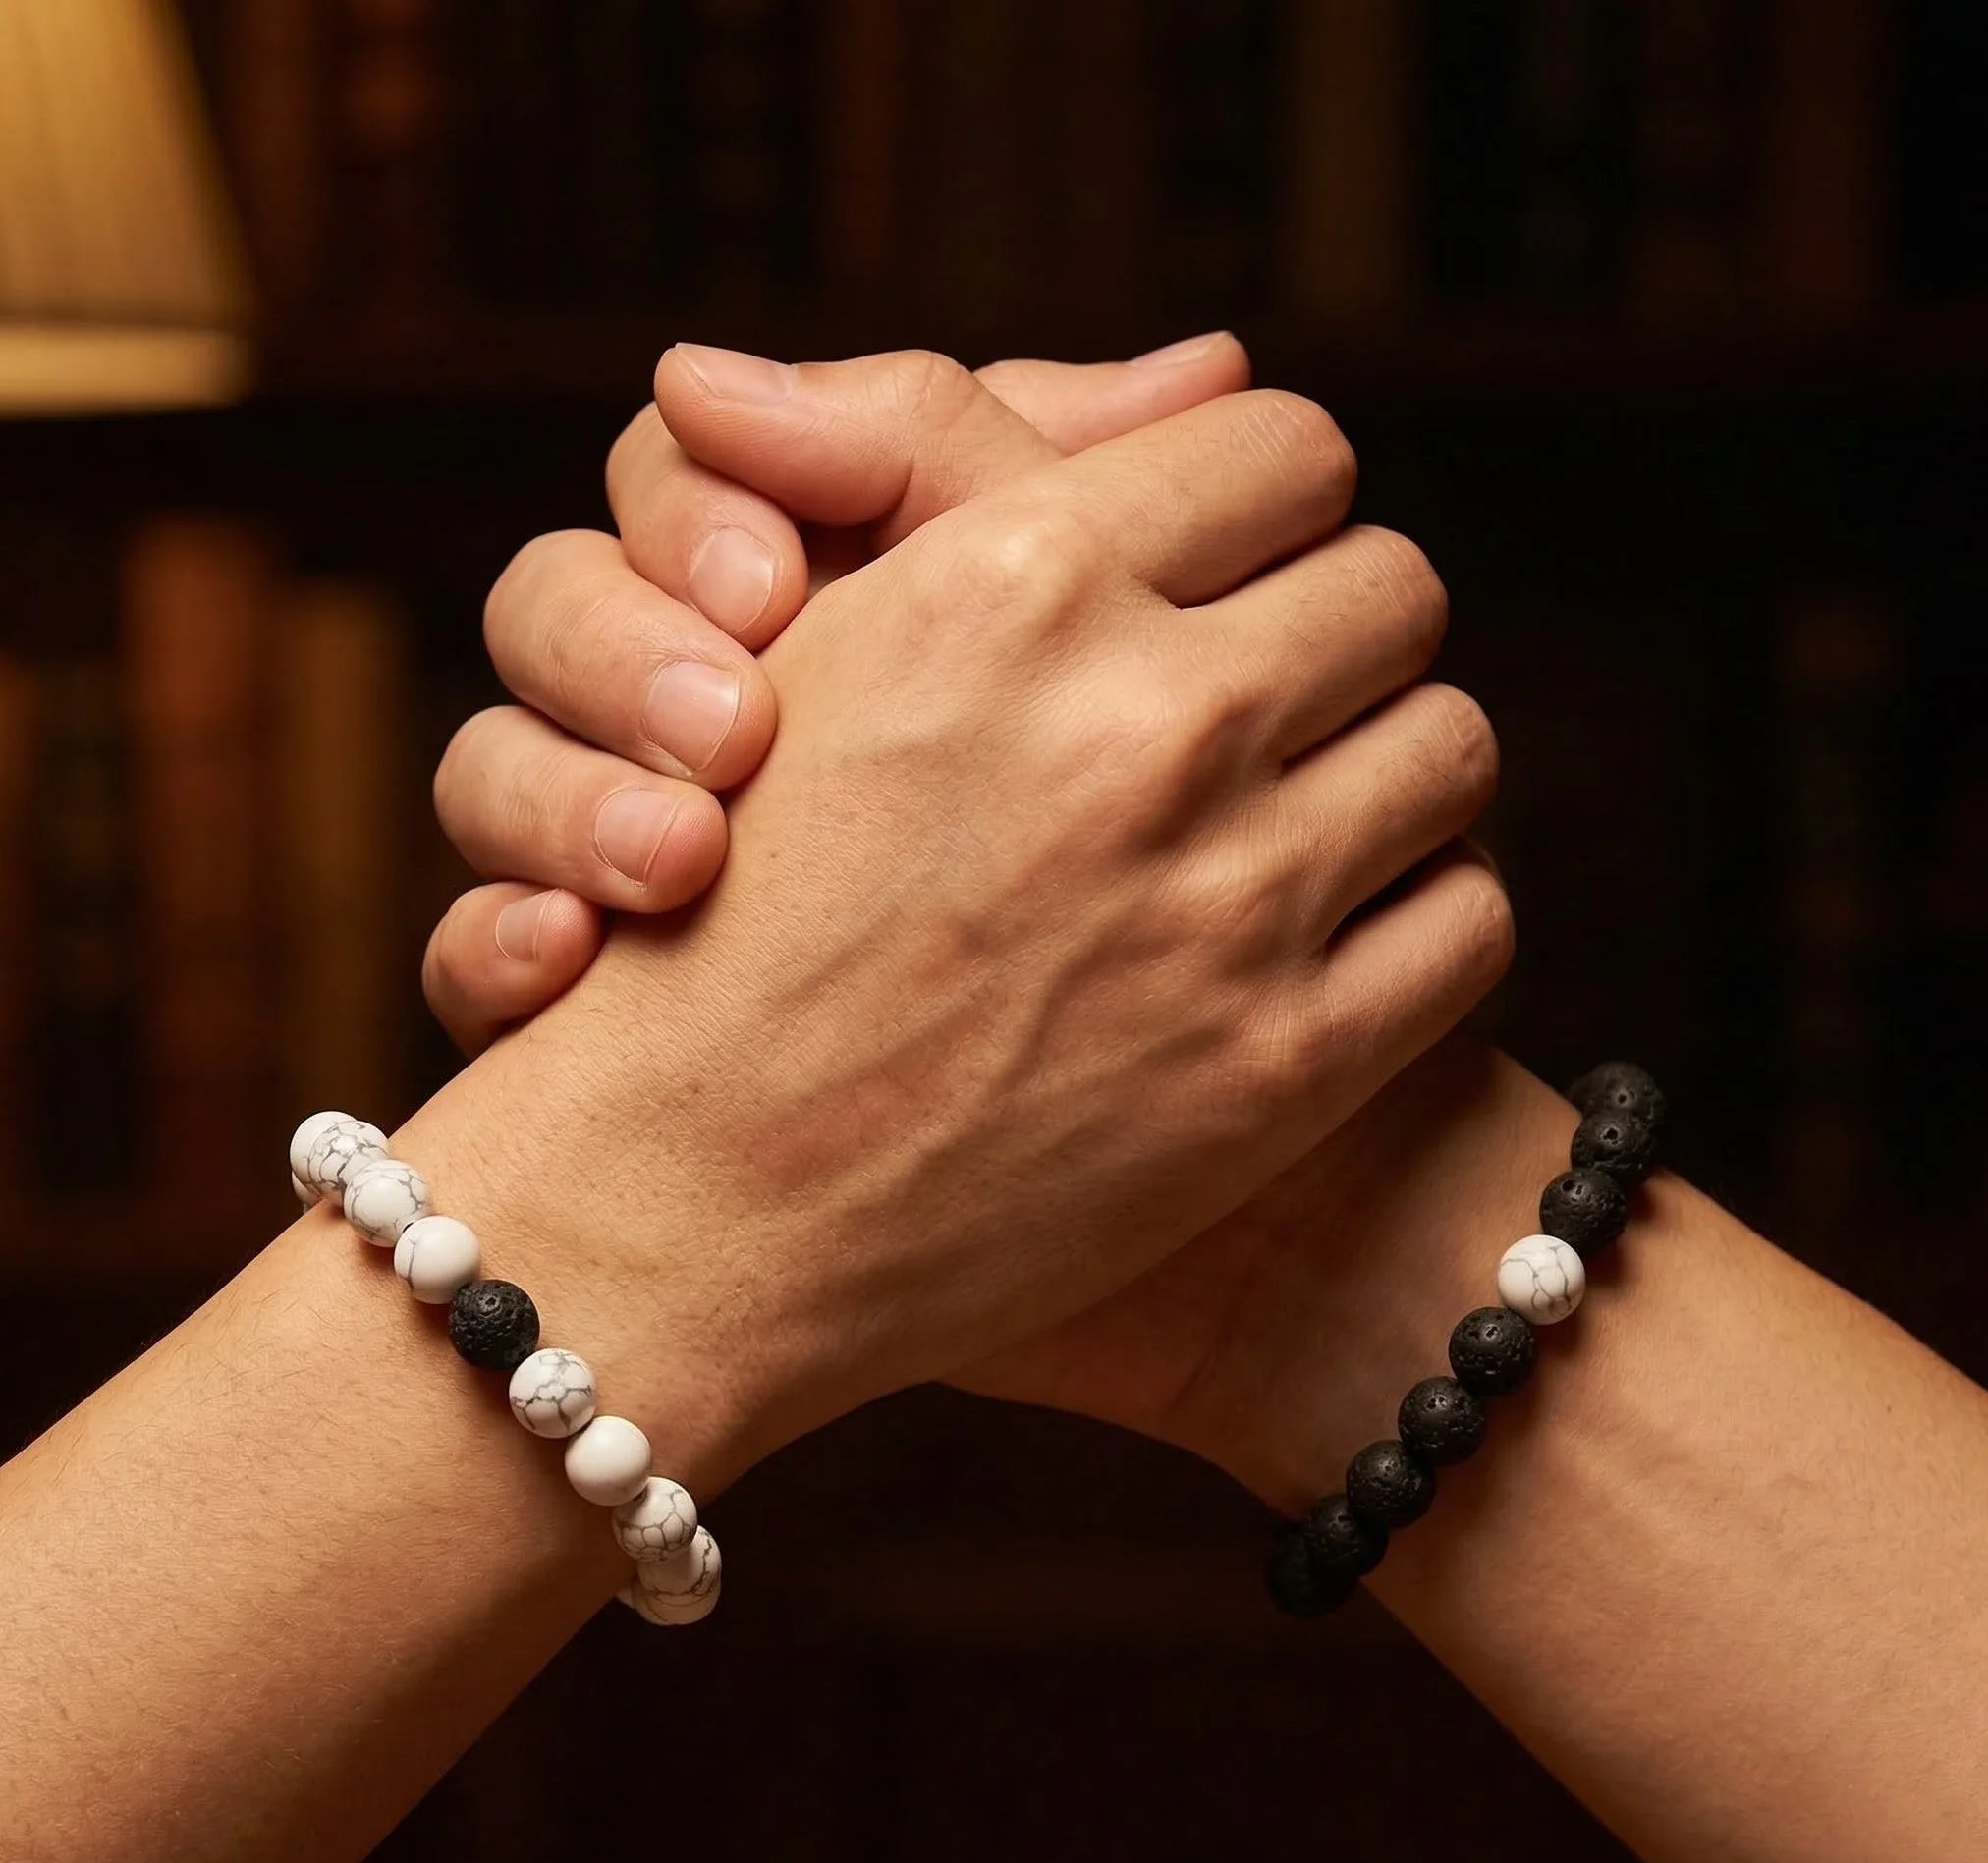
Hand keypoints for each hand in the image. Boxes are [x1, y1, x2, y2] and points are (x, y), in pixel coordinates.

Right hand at [409, 346, 1508, 1496]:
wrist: (690, 1203)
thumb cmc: (722, 915)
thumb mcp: (817, 654)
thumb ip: (980, 482)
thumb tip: (1208, 362)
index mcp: (1015, 582)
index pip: (1286, 447)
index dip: (1269, 505)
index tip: (1241, 565)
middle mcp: (1139, 722)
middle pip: (1396, 584)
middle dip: (1340, 628)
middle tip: (1279, 694)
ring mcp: (1226, 903)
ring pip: (1454, 742)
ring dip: (1390, 764)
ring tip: (1305, 812)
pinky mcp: (1284, 1068)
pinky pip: (1469, 916)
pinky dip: (1416, 913)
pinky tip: (1323, 936)